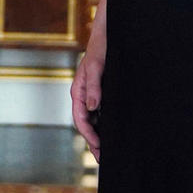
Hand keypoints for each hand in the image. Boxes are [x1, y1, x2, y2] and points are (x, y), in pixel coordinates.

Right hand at [71, 31, 105, 160]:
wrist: (107, 35)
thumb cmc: (100, 49)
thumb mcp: (95, 67)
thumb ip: (94, 87)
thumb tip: (92, 107)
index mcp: (78, 92)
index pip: (80, 119)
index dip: (89, 135)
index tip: (98, 147)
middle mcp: (84, 96)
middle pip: (86, 124)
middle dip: (93, 141)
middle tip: (102, 158)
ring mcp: (92, 96)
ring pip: (93, 120)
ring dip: (99, 135)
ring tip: (107, 151)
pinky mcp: (101, 93)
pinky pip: (101, 113)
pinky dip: (105, 125)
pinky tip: (113, 133)